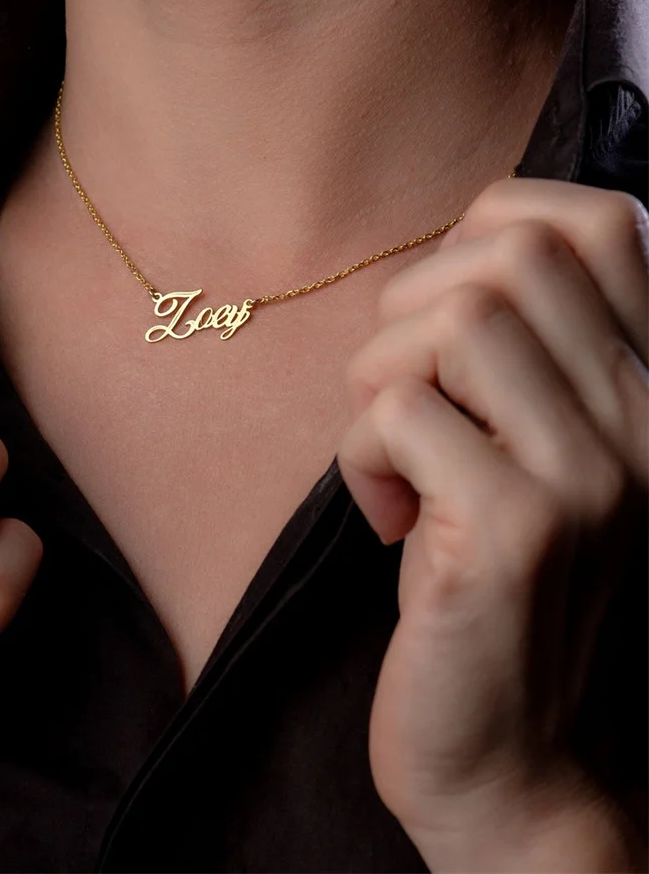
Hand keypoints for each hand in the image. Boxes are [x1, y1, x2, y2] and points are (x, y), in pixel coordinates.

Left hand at [337, 179, 647, 870]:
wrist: (513, 756)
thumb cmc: (485, 585)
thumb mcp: (519, 453)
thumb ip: (511, 359)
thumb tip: (454, 254)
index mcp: (644, 390)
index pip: (594, 222)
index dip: (492, 226)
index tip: (437, 311)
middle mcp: (641, 420)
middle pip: (510, 258)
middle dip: (412, 309)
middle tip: (398, 393)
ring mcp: (588, 476)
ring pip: (451, 325)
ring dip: (378, 382)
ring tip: (391, 458)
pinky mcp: (514, 532)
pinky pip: (397, 416)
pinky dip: (359, 456)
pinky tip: (384, 518)